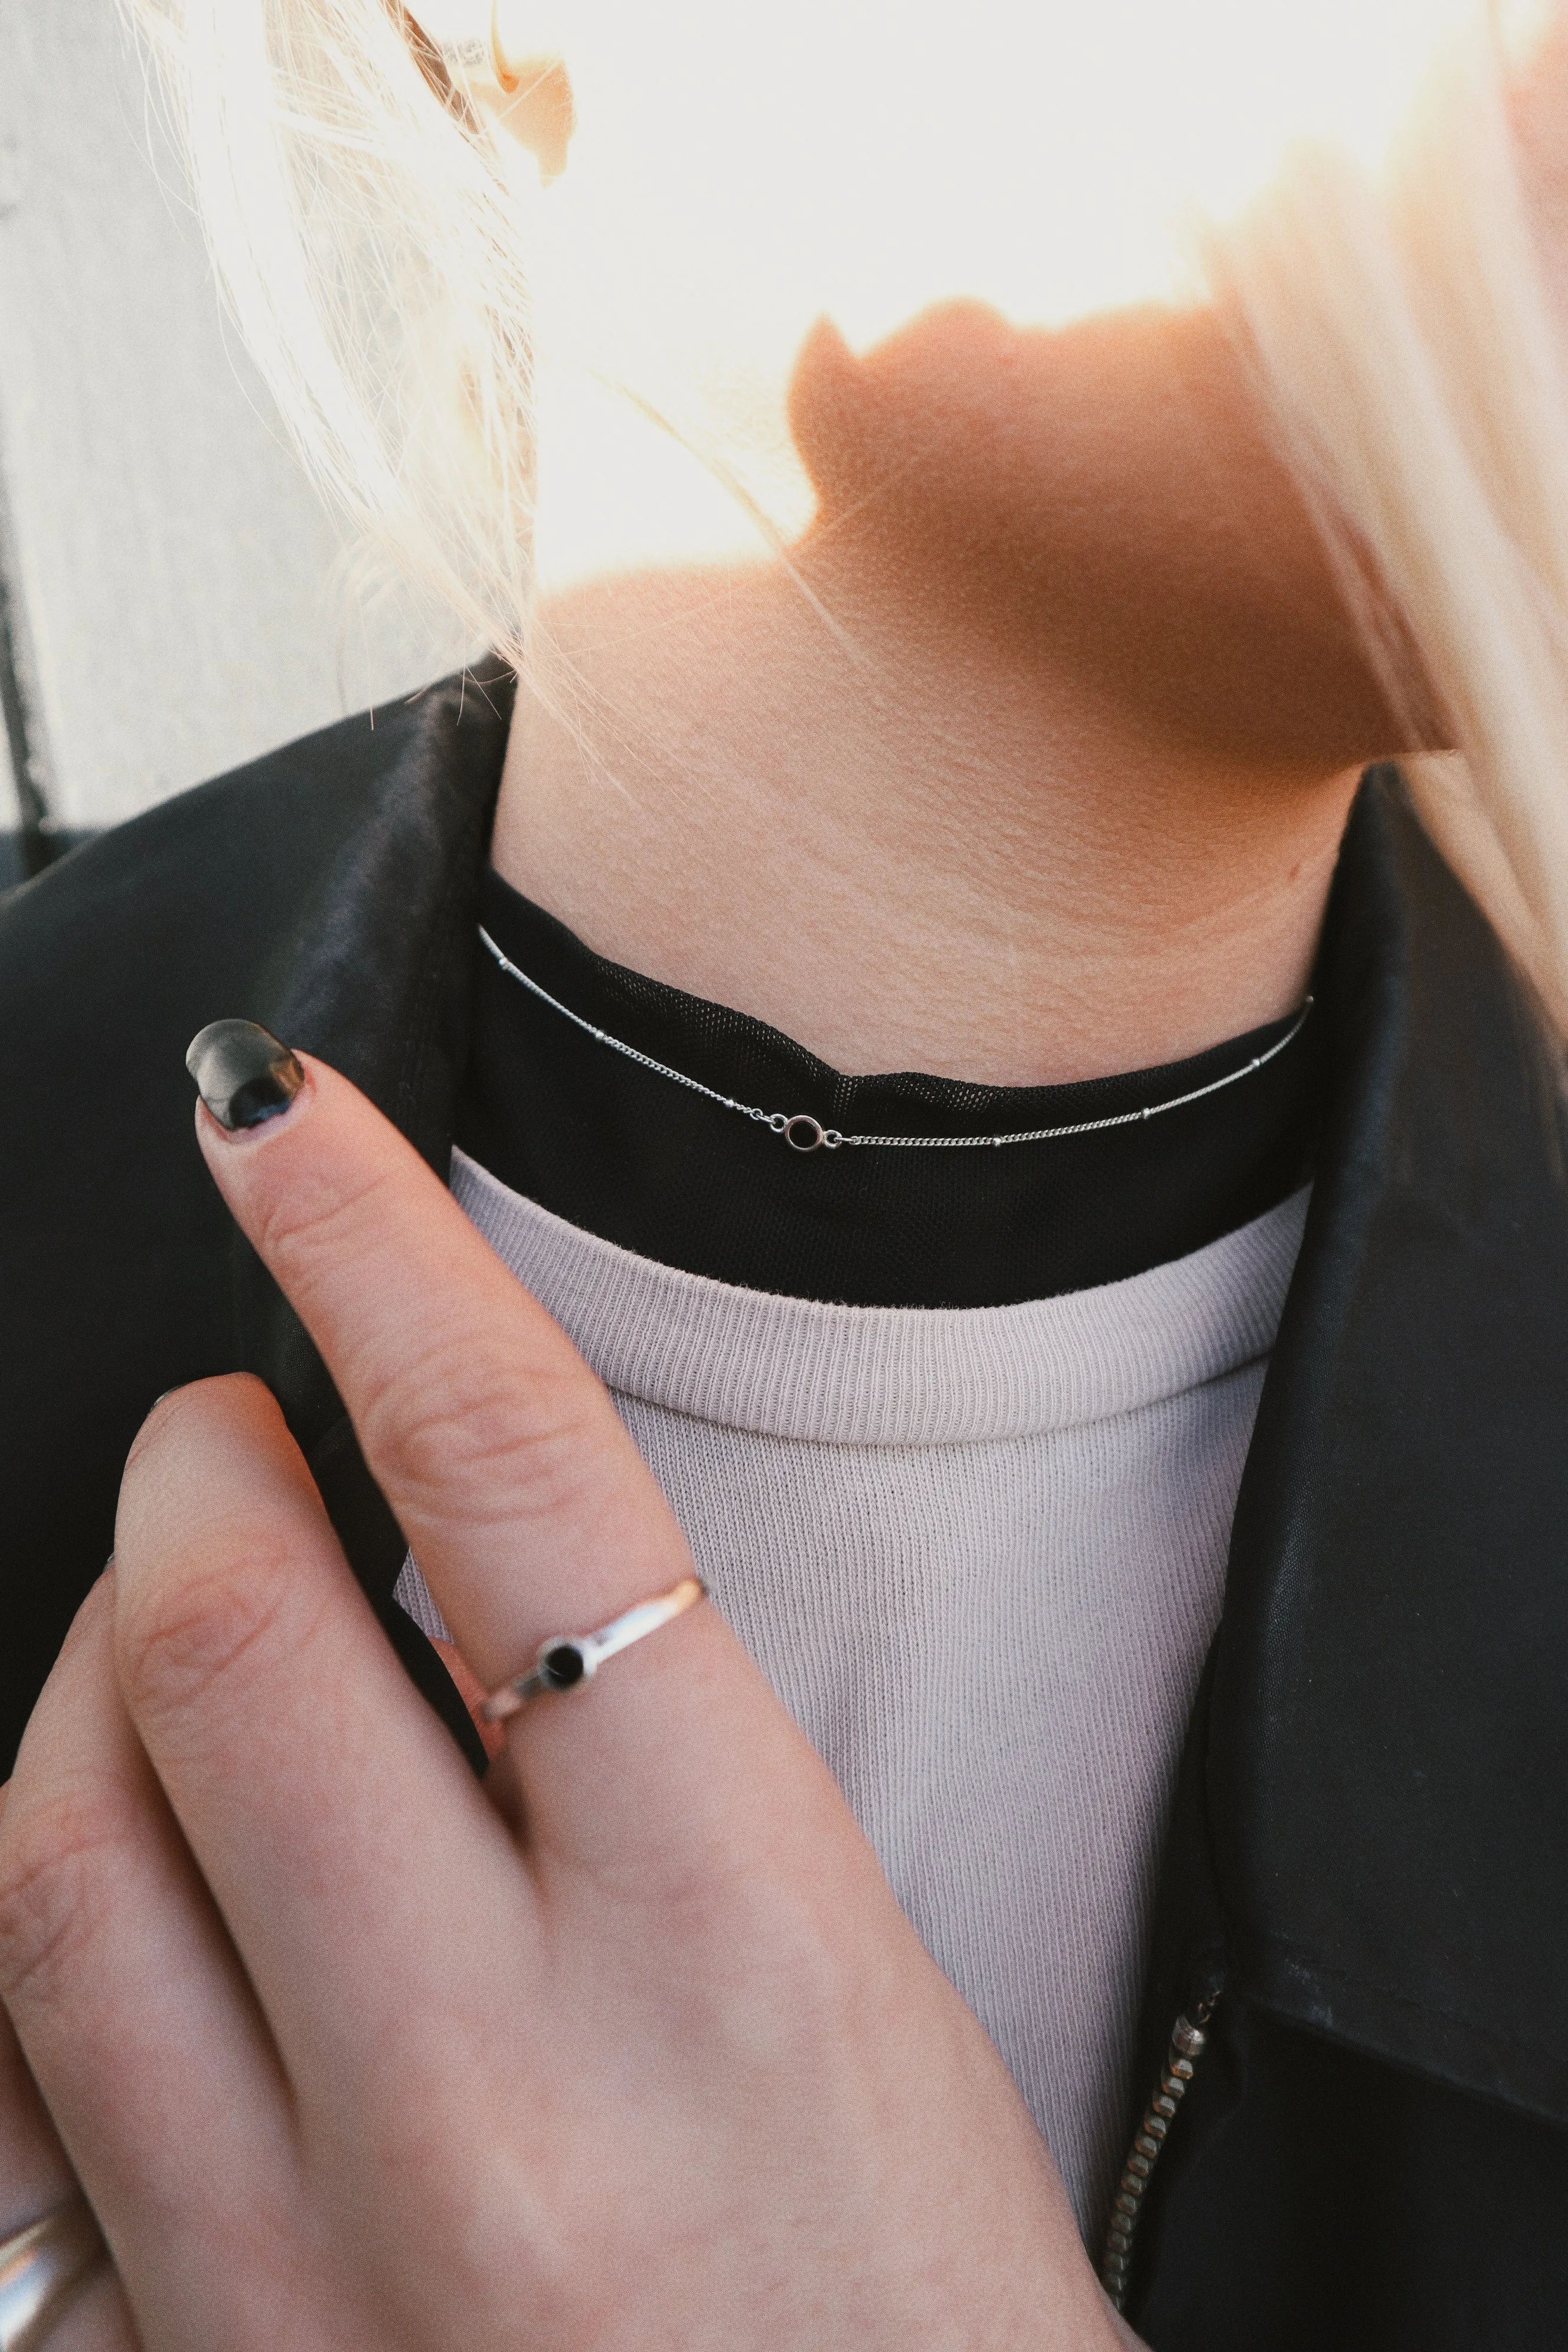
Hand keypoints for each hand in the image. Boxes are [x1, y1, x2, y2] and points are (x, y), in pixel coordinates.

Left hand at [0, 1054, 1124, 2349]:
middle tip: (232, 1437)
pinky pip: (4, 2096)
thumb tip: (432, 1551)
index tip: (283, 1116)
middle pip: (225, 1636)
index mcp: (739, 1950)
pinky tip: (118, 1891)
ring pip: (51, 1848)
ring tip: (172, 1636)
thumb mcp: (848, 1979)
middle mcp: (504, 2103)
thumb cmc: (917, 2310)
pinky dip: (44, 1923)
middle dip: (190, 1464)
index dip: (380, 1245)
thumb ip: (637, 1761)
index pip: (520, 1482)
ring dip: (87, 1669)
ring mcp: (312, 2273)